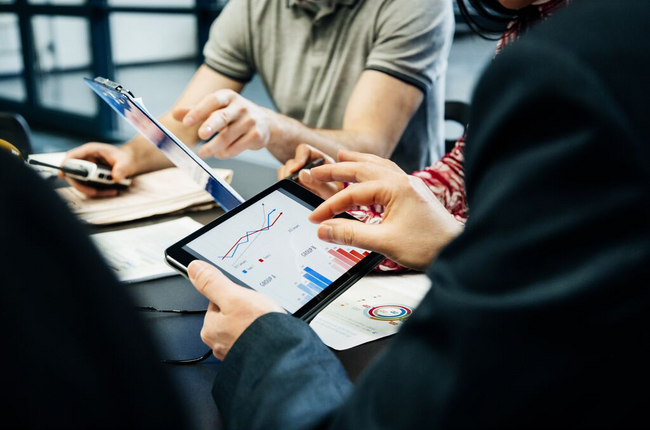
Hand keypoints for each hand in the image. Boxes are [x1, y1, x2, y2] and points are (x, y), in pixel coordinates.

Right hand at [60, 143, 136, 196]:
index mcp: (91, 150)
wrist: (130, 163)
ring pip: (81, 182)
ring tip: (111, 191)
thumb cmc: (125, 158)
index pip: (72, 156)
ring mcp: (87, 170)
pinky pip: (89, 187)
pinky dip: (99, 191)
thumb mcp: (125, 162)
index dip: (65, 165)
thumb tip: (116, 178)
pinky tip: (112, 191)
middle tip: (94, 191)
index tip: (62, 174)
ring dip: (92, 190)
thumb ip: (121, 169)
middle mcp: (86, 160)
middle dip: (81, 184)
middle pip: (73, 172)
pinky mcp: (91, 178)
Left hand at [173, 90, 276, 158]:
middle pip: (222, 117)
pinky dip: (225, 153)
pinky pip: (237, 147)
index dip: (198, 111)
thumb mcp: (217, 109)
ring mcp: (250, 121)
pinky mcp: (256, 135)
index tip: (186, 122)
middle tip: (201, 135)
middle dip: (210, 126)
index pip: (212, 101)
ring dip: (213, 147)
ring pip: (227, 137)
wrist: (265, 123)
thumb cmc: (234, 115)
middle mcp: (240, 106)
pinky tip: (220, 153)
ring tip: (203, 153)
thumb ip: (196, 111)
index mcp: (228, 96)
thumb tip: (175, 114)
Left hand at [188, 260, 285, 359]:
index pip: (217, 301)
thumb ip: (213, 282)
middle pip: (230, 314)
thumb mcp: (234, 296)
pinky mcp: (250, 356)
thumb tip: (194, 268)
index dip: (233, 295)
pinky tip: (269, 332)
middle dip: (244, 310)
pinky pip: (253, 339)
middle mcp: (219, 343)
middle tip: (257, 310)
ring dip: (254, 323)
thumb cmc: (258, 329)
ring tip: (265, 321)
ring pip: (243, 326)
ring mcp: (235, 351)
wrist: (282, 354)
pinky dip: (261, 334)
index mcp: (210, 328)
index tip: (244, 297)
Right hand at [277, 144, 339, 198]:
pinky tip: (291, 194)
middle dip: (289, 174)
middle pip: (292, 162)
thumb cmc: (336, 197)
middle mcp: (308, 164)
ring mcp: (299, 173)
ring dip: (286, 180)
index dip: (298, 158)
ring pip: (285, 170)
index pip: (305, 151)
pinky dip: (284, 186)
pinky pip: (282, 180)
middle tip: (289, 185)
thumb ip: (320, 184)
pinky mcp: (292, 182)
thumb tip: (302, 173)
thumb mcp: (331, 192)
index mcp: (320, 160)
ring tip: (292, 191)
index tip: (294, 170)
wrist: (334, 209)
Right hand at [308, 161, 463, 270]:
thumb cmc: (428, 246)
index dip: (330, 207)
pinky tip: (370, 171)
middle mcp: (403, 181)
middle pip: (363, 168)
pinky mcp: (414, 193)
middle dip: (336, 168)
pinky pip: (389, 172)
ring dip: (357, 160)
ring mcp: (410, 185)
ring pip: (378, 164)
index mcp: (395, 188)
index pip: (353, 193)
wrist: (457, 249)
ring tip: (341, 155)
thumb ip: (351, 234)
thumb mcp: (385, 242)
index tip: (315, 219)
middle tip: (315, 171)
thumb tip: (324, 230)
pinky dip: (374, 167)